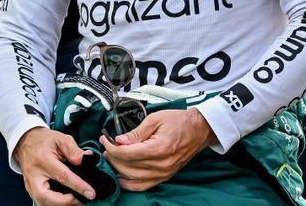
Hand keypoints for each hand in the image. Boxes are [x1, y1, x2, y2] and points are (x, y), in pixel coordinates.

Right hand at [13, 127, 96, 205]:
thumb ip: (74, 150)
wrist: (26, 142)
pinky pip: (42, 201)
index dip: (78, 186)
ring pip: (42, 202)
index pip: (62, 176)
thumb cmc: (44, 140)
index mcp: (43, 160)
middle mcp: (34, 175)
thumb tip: (86, 159)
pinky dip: (54, 203)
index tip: (90, 193)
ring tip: (77, 201)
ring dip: (60, 204)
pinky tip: (66, 200)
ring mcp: (30, 184)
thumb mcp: (61, 139)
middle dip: (65, 202)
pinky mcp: (30, 189)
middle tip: (82, 201)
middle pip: (46, 196)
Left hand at [100, 108, 214, 191]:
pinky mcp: (165, 177)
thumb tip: (119, 141)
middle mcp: (162, 164)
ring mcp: (164, 173)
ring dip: (118, 168)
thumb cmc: (180, 122)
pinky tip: (121, 175)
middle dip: (112, 156)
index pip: (127, 153)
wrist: (200, 129)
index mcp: (159, 147)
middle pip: (127, 166)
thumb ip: (136, 132)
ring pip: (132, 177)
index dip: (111, 147)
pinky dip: (129, 183)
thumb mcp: (156, 118)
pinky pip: (142, 186)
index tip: (105, 140)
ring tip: (113, 157)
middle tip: (108, 146)